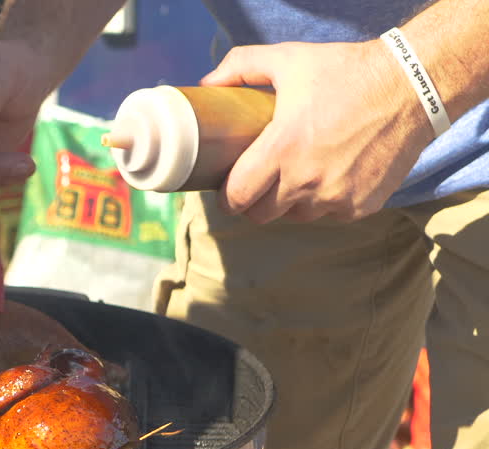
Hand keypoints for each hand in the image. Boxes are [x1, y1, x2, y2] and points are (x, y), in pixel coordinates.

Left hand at [202, 40, 432, 223]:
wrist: (414, 87)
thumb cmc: (347, 72)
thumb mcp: (289, 59)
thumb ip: (241, 67)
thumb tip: (207, 84)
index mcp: (282, 150)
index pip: (237, 197)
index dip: (227, 198)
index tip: (228, 190)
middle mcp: (307, 180)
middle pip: (261, 215)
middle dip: (254, 202)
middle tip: (259, 182)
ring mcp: (336, 197)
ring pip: (295, 216)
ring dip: (290, 202)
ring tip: (298, 173)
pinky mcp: (362, 206)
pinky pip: (329, 215)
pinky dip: (325, 202)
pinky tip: (330, 174)